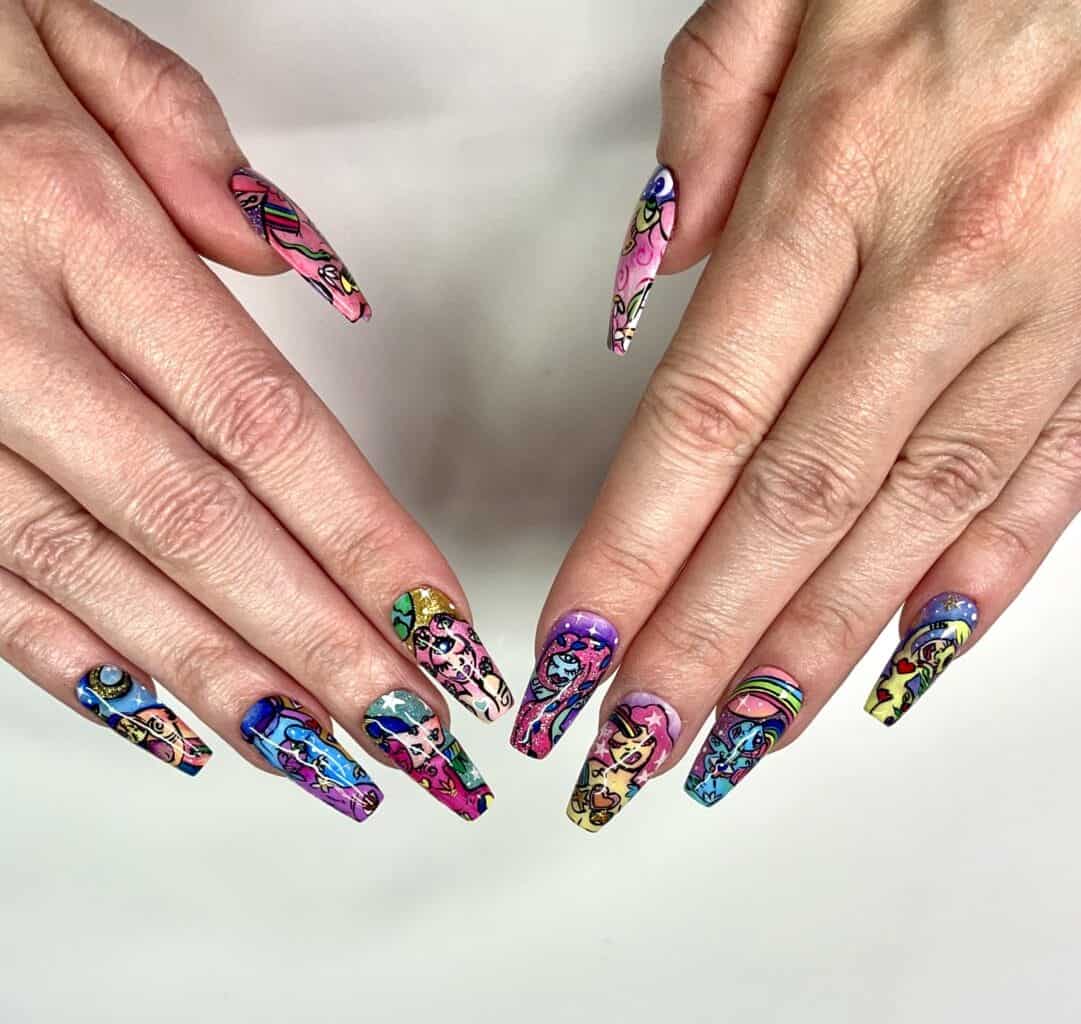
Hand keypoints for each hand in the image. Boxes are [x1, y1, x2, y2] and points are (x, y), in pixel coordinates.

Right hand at [0, 0, 511, 822]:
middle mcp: (4, 342)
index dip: (363, 540)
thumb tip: (303, 263)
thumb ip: (182, 135)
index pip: (263, 422)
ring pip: (100, 580)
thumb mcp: (55, 34)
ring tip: (327, 762)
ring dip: (225, 684)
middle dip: (320, 646)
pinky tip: (176, 725)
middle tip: (416, 734)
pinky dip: (83, 670)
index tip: (441, 628)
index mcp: (74, 226)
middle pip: (200, 526)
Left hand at [512, 0, 1080, 828]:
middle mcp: (946, 265)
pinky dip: (966, 592)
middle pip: (793, 501)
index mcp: (842, 176)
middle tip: (631, 751)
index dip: (630, 553)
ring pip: (909, 521)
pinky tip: (894, 669)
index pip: (701, 418)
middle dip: (701, 643)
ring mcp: (1050, 314)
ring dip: (812, 649)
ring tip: (733, 745)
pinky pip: (1041, 492)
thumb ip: (706, 123)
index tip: (574, 653)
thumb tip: (645, 285)